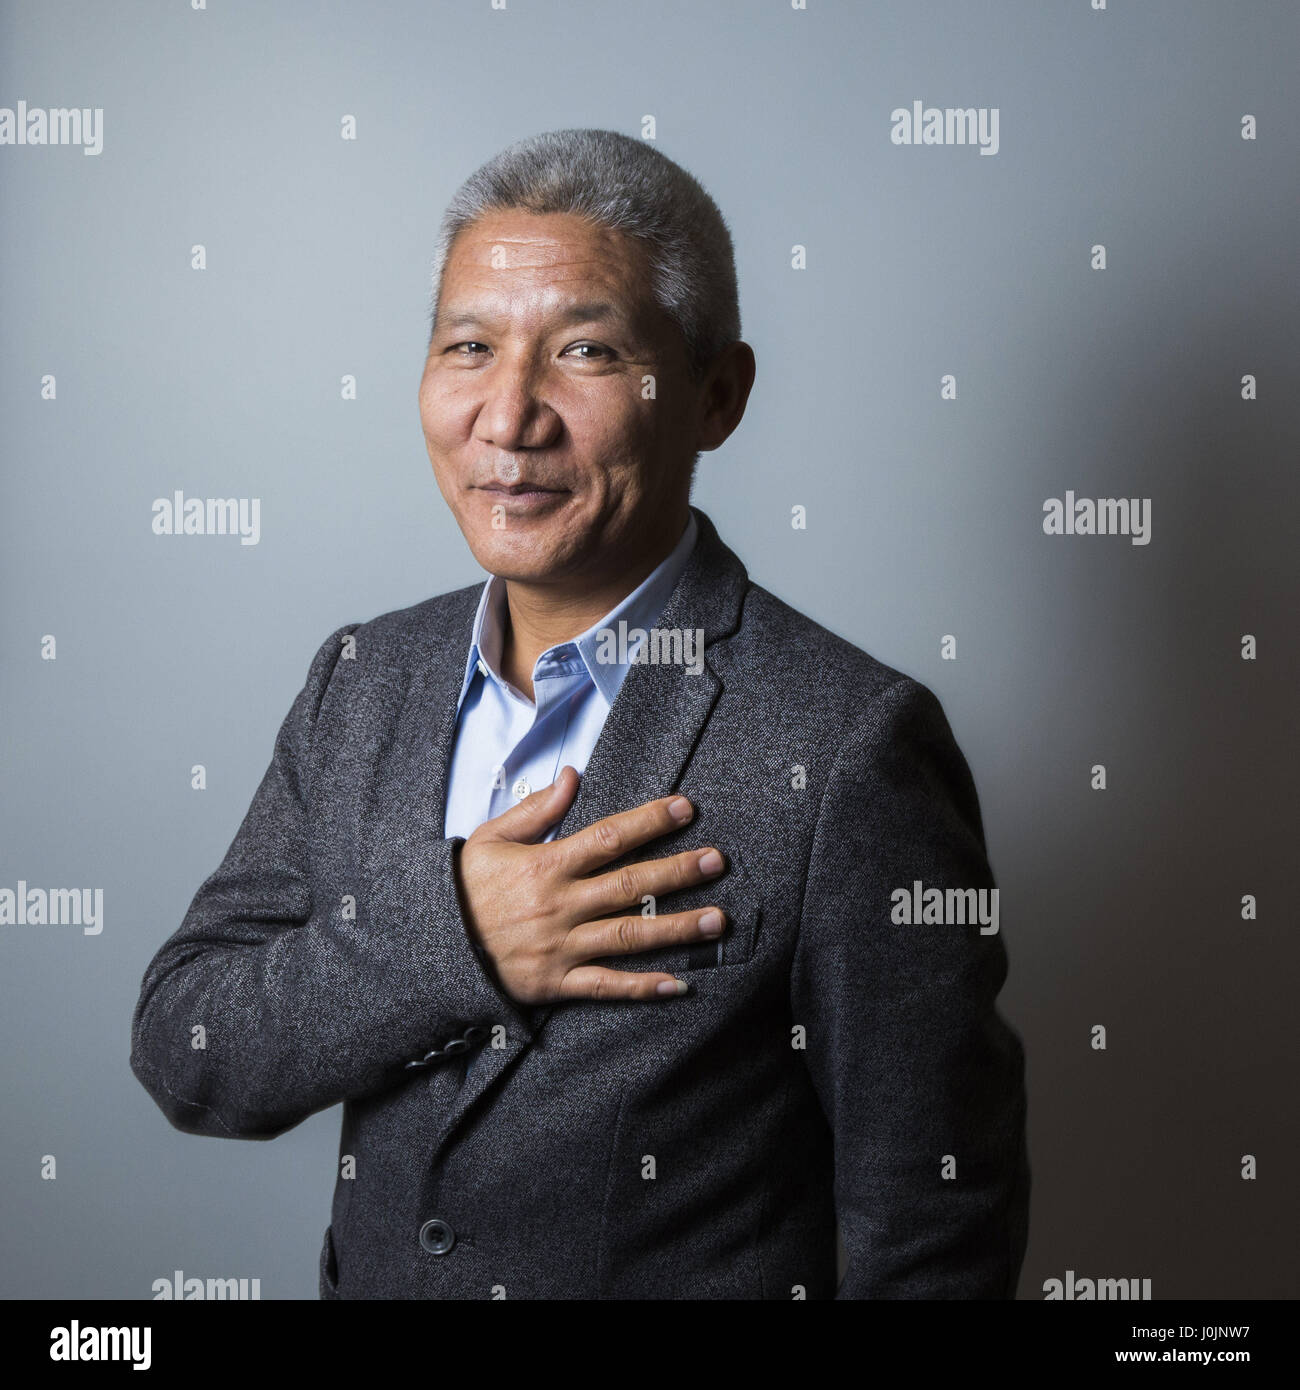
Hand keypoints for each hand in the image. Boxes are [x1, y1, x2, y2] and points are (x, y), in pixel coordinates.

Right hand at [454, 766, 726, 1004]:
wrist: (427, 946)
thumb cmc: (464, 887)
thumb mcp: (490, 837)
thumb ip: (537, 809)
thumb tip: (574, 775)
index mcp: (545, 865)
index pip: (609, 837)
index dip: (651, 821)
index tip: (687, 809)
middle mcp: (558, 906)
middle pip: (629, 884)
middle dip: (678, 871)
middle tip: (718, 861)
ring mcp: (559, 947)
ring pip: (627, 936)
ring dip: (676, 928)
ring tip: (717, 919)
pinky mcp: (554, 984)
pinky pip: (605, 987)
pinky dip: (642, 987)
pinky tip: (678, 985)